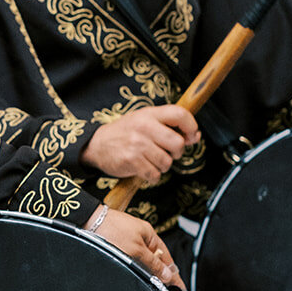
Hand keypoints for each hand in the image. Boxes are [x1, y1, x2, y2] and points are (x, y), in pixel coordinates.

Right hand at [80, 105, 199, 183]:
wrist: (96, 145)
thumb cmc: (125, 133)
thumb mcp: (144, 121)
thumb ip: (168, 125)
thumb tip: (195, 137)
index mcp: (149, 114)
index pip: (180, 114)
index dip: (191, 126)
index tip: (191, 136)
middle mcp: (144, 127)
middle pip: (177, 143)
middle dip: (177, 152)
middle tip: (168, 152)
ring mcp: (137, 144)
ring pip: (167, 162)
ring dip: (162, 166)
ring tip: (150, 160)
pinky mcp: (132, 161)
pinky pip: (155, 175)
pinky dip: (152, 175)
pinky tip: (143, 168)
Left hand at [88, 206, 183, 290]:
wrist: (87, 221)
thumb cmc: (111, 229)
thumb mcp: (136, 250)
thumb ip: (152, 264)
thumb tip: (168, 275)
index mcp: (149, 236)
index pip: (166, 258)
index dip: (173, 274)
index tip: (180, 289)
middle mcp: (140, 238)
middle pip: (155, 261)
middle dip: (160, 276)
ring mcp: (128, 242)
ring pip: (142, 262)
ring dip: (146, 273)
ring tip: (152, 287)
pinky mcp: (116, 246)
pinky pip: (130, 260)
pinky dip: (134, 269)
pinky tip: (134, 276)